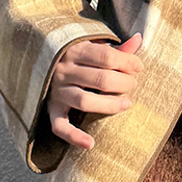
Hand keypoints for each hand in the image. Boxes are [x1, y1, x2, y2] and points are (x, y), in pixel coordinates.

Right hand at [46, 33, 141, 149]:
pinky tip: (91, 143)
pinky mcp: (51, 109)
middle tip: (132, 84)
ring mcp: (57, 91)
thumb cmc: (79, 56)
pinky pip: (59, 126)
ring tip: (126, 104)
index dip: (127, 62)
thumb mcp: (94, 47)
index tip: (138, 67)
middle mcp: (64, 70)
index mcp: (76, 51)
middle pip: (100, 79)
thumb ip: (117, 48)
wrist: (42, 60)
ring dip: (110, 105)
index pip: (106, 56)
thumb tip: (139, 38)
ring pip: (84, 101)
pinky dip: (74, 136)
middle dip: (123, 83)